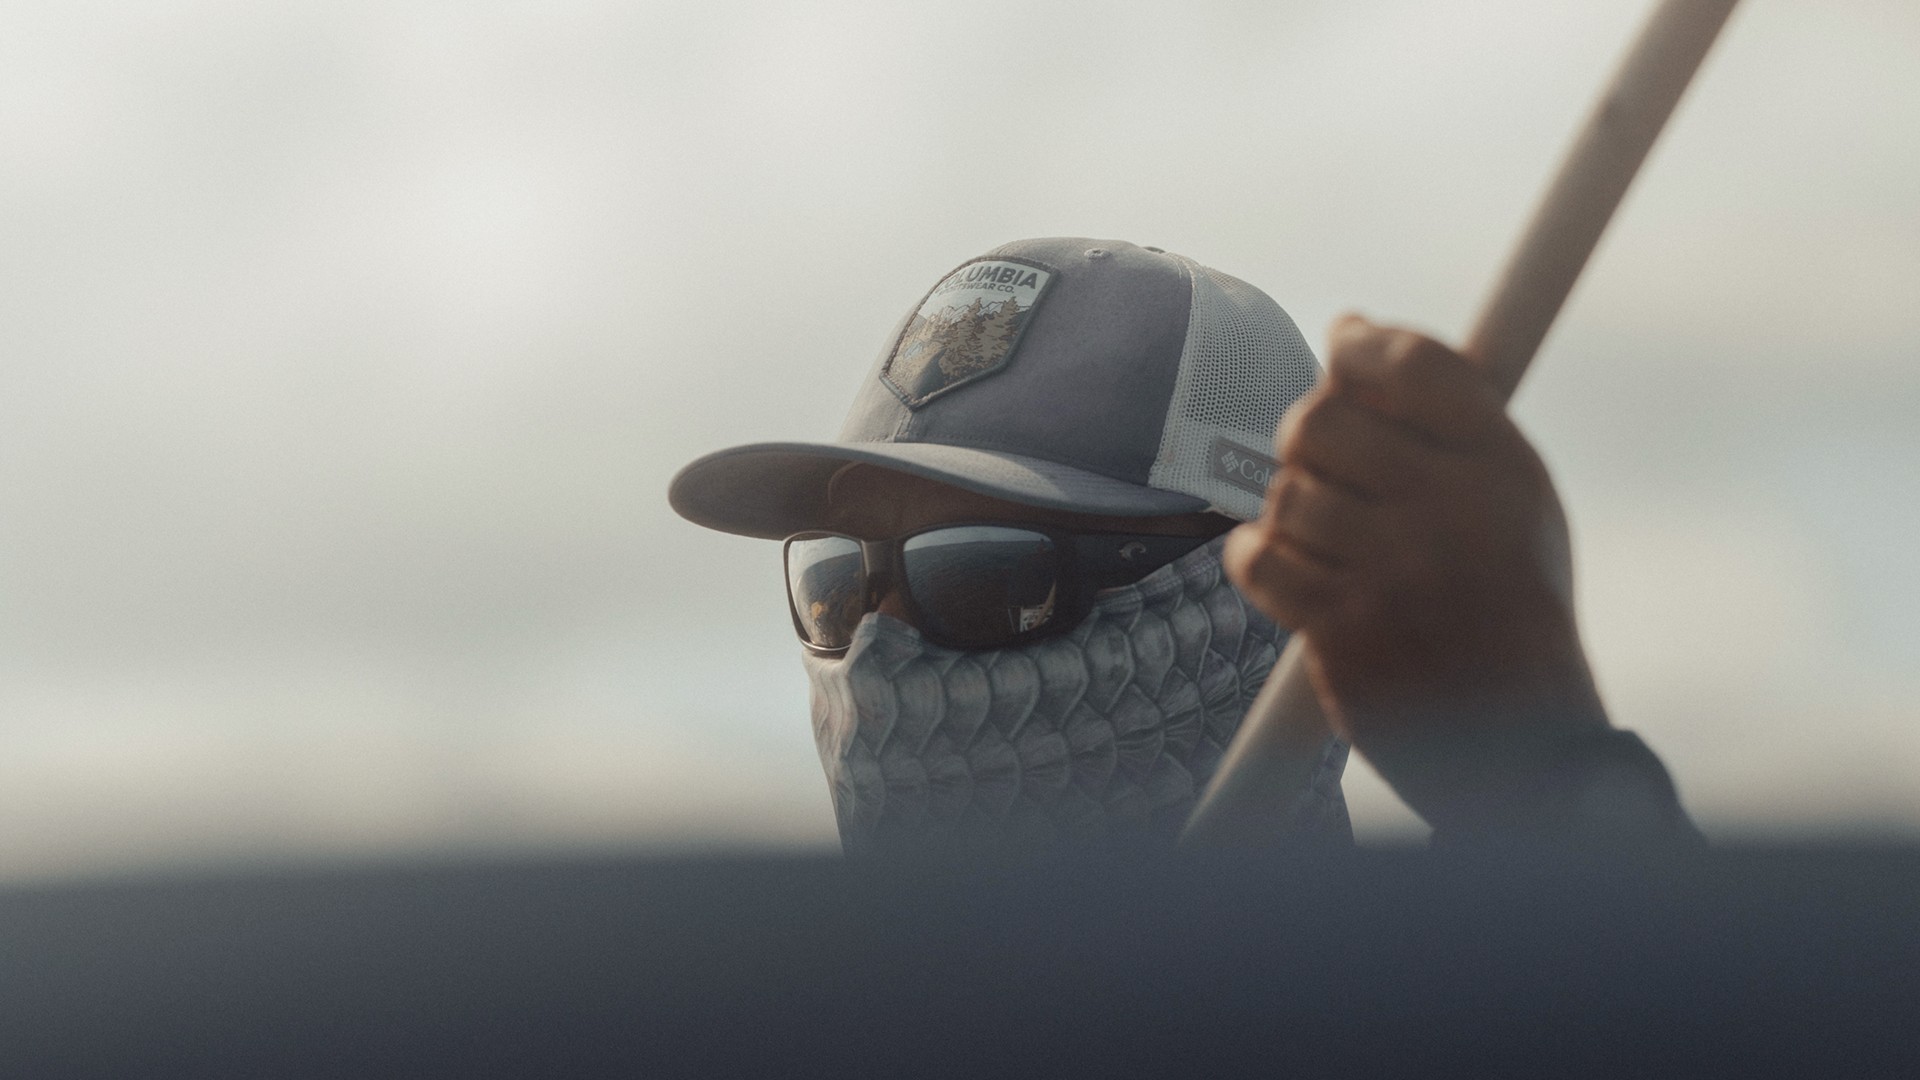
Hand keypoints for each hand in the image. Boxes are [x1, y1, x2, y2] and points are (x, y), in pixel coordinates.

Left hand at [1223, 315, 1605, 753]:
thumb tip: (1348, 327)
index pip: (1414, 362)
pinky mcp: (1343, 630)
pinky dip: (1260, 557)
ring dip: (1292, 508)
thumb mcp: (1516, 497)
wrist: (1519, 739)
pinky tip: (1290, 565)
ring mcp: (1393, 573)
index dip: (1361, 342)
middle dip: (1309, 431)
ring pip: (1286, 492)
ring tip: (1330, 534)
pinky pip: (1258, 559)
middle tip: (1326, 458)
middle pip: (1323, 419)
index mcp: (1502, 466)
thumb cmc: (1508, 600)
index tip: (1345, 346)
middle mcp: (1450, 511)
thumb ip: (1446, 416)